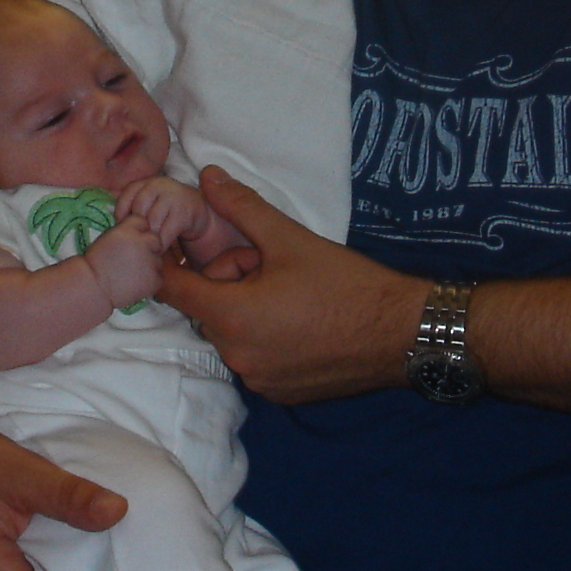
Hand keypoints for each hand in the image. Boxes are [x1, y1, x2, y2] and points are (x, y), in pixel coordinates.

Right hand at [82, 215, 165, 306]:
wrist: (93, 287)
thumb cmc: (95, 263)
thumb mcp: (108, 237)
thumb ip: (126, 231)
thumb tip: (139, 232)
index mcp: (129, 230)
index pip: (143, 222)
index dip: (137, 232)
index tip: (129, 242)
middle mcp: (143, 242)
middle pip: (155, 239)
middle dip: (148, 247)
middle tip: (133, 259)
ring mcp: (151, 261)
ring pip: (158, 260)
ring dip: (149, 265)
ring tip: (131, 274)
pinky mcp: (155, 279)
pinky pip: (158, 277)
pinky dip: (149, 281)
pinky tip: (135, 284)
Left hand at [115, 175, 208, 248]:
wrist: (197, 210)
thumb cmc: (165, 210)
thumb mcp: (149, 203)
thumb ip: (132, 209)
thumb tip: (113, 226)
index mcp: (146, 183)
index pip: (127, 195)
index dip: (121, 212)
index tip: (121, 226)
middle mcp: (158, 185)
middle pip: (139, 209)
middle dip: (138, 226)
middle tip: (138, 239)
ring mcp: (173, 197)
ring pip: (152, 222)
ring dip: (149, 237)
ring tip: (148, 246)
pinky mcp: (183, 213)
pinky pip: (166, 233)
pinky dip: (161, 244)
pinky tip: (160, 249)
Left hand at [154, 167, 418, 403]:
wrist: (402, 335)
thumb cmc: (347, 285)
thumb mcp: (290, 239)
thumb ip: (241, 207)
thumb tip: (207, 176)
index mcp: (232, 317)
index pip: (173, 289)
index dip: (168, 262)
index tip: (175, 243)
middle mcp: (237, 356)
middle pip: (210, 308)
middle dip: (230, 280)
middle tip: (271, 263)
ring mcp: (259, 380)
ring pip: (233, 332)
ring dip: (249, 309)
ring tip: (293, 291)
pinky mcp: (281, 393)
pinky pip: (256, 356)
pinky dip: (268, 337)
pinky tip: (304, 321)